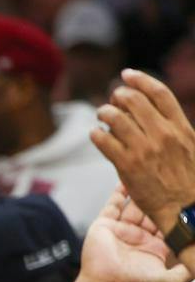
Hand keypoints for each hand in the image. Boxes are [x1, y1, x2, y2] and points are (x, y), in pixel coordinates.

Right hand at [80, 186, 191, 281]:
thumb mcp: (175, 281)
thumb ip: (190, 268)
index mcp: (155, 250)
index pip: (169, 223)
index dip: (176, 209)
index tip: (185, 194)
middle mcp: (139, 239)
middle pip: (152, 211)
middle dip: (160, 196)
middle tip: (169, 178)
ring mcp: (121, 232)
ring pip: (134, 206)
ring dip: (142, 191)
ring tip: (150, 172)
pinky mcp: (104, 226)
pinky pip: (113, 205)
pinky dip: (119, 191)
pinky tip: (127, 178)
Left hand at [94, 72, 194, 236]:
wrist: (186, 206)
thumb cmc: (188, 178)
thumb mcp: (189, 145)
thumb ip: (172, 128)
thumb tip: (152, 114)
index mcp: (180, 126)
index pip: (159, 93)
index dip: (141, 80)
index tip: (127, 75)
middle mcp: (162, 133)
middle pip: (135, 101)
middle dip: (119, 96)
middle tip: (113, 98)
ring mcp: (144, 149)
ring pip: (116, 119)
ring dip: (105, 112)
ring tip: (102, 114)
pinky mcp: (127, 166)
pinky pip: (105, 142)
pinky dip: (97, 134)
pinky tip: (95, 134)